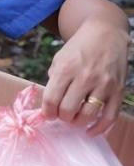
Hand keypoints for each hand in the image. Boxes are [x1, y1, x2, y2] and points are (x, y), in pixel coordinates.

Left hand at [42, 20, 129, 135]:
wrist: (105, 34)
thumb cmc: (78, 48)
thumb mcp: (59, 59)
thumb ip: (54, 81)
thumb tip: (48, 105)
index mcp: (66, 69)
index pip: (51, 99)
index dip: (47, 112)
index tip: (47, 114)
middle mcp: (85, 77)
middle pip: (68, 109)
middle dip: (61, 117)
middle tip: (61, 115)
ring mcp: (103, 84)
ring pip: (88, 115)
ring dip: (77, 122)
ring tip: (74, 119)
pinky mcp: (118, 90)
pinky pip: (110, 116)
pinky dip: (99, 128)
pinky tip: (91, 131)